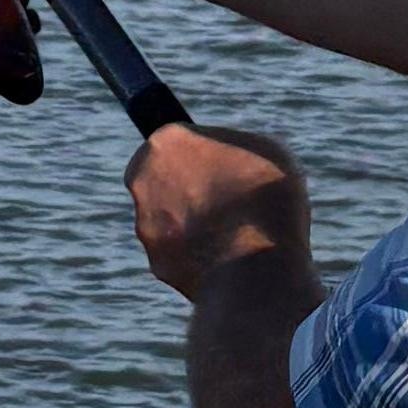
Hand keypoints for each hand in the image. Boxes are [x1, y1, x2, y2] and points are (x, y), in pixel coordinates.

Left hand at [126, 121, 311, 306]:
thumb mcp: (263, 151)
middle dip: (187, 189)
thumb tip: (225, 162)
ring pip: (168, 219)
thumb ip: (231, 150)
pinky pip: (179, 254)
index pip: (174, 141)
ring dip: (193, 223)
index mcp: (164, 143)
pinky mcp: (158, 264)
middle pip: (162, 179)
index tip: (220, 165)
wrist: (259, 265)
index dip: (200, 154)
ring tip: (237, 232)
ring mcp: (146, 226)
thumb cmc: (265, 197)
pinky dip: (199, 256)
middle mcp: (142, 182)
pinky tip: (229, 258)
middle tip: (227, 198)